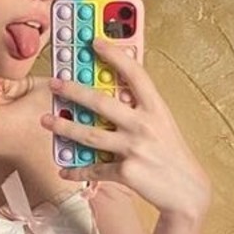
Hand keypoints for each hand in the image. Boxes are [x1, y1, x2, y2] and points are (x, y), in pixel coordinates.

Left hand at [41, 39, 211, 219]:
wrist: (187, 192)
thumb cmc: (171, 156)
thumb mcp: (162, 125)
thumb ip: (140, 110)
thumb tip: (112, 96)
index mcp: (156, 109)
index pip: (135, 74)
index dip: (114, 55)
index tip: (94, 41)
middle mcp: (145, 125)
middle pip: (102, 102)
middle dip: (74, 91)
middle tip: (55, 83)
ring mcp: (135, 148)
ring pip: (91, 135)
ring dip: (65, 127)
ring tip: (46, 121)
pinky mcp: (127, 172)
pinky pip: (95, 169)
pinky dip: (77, 170)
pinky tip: (63, 169)